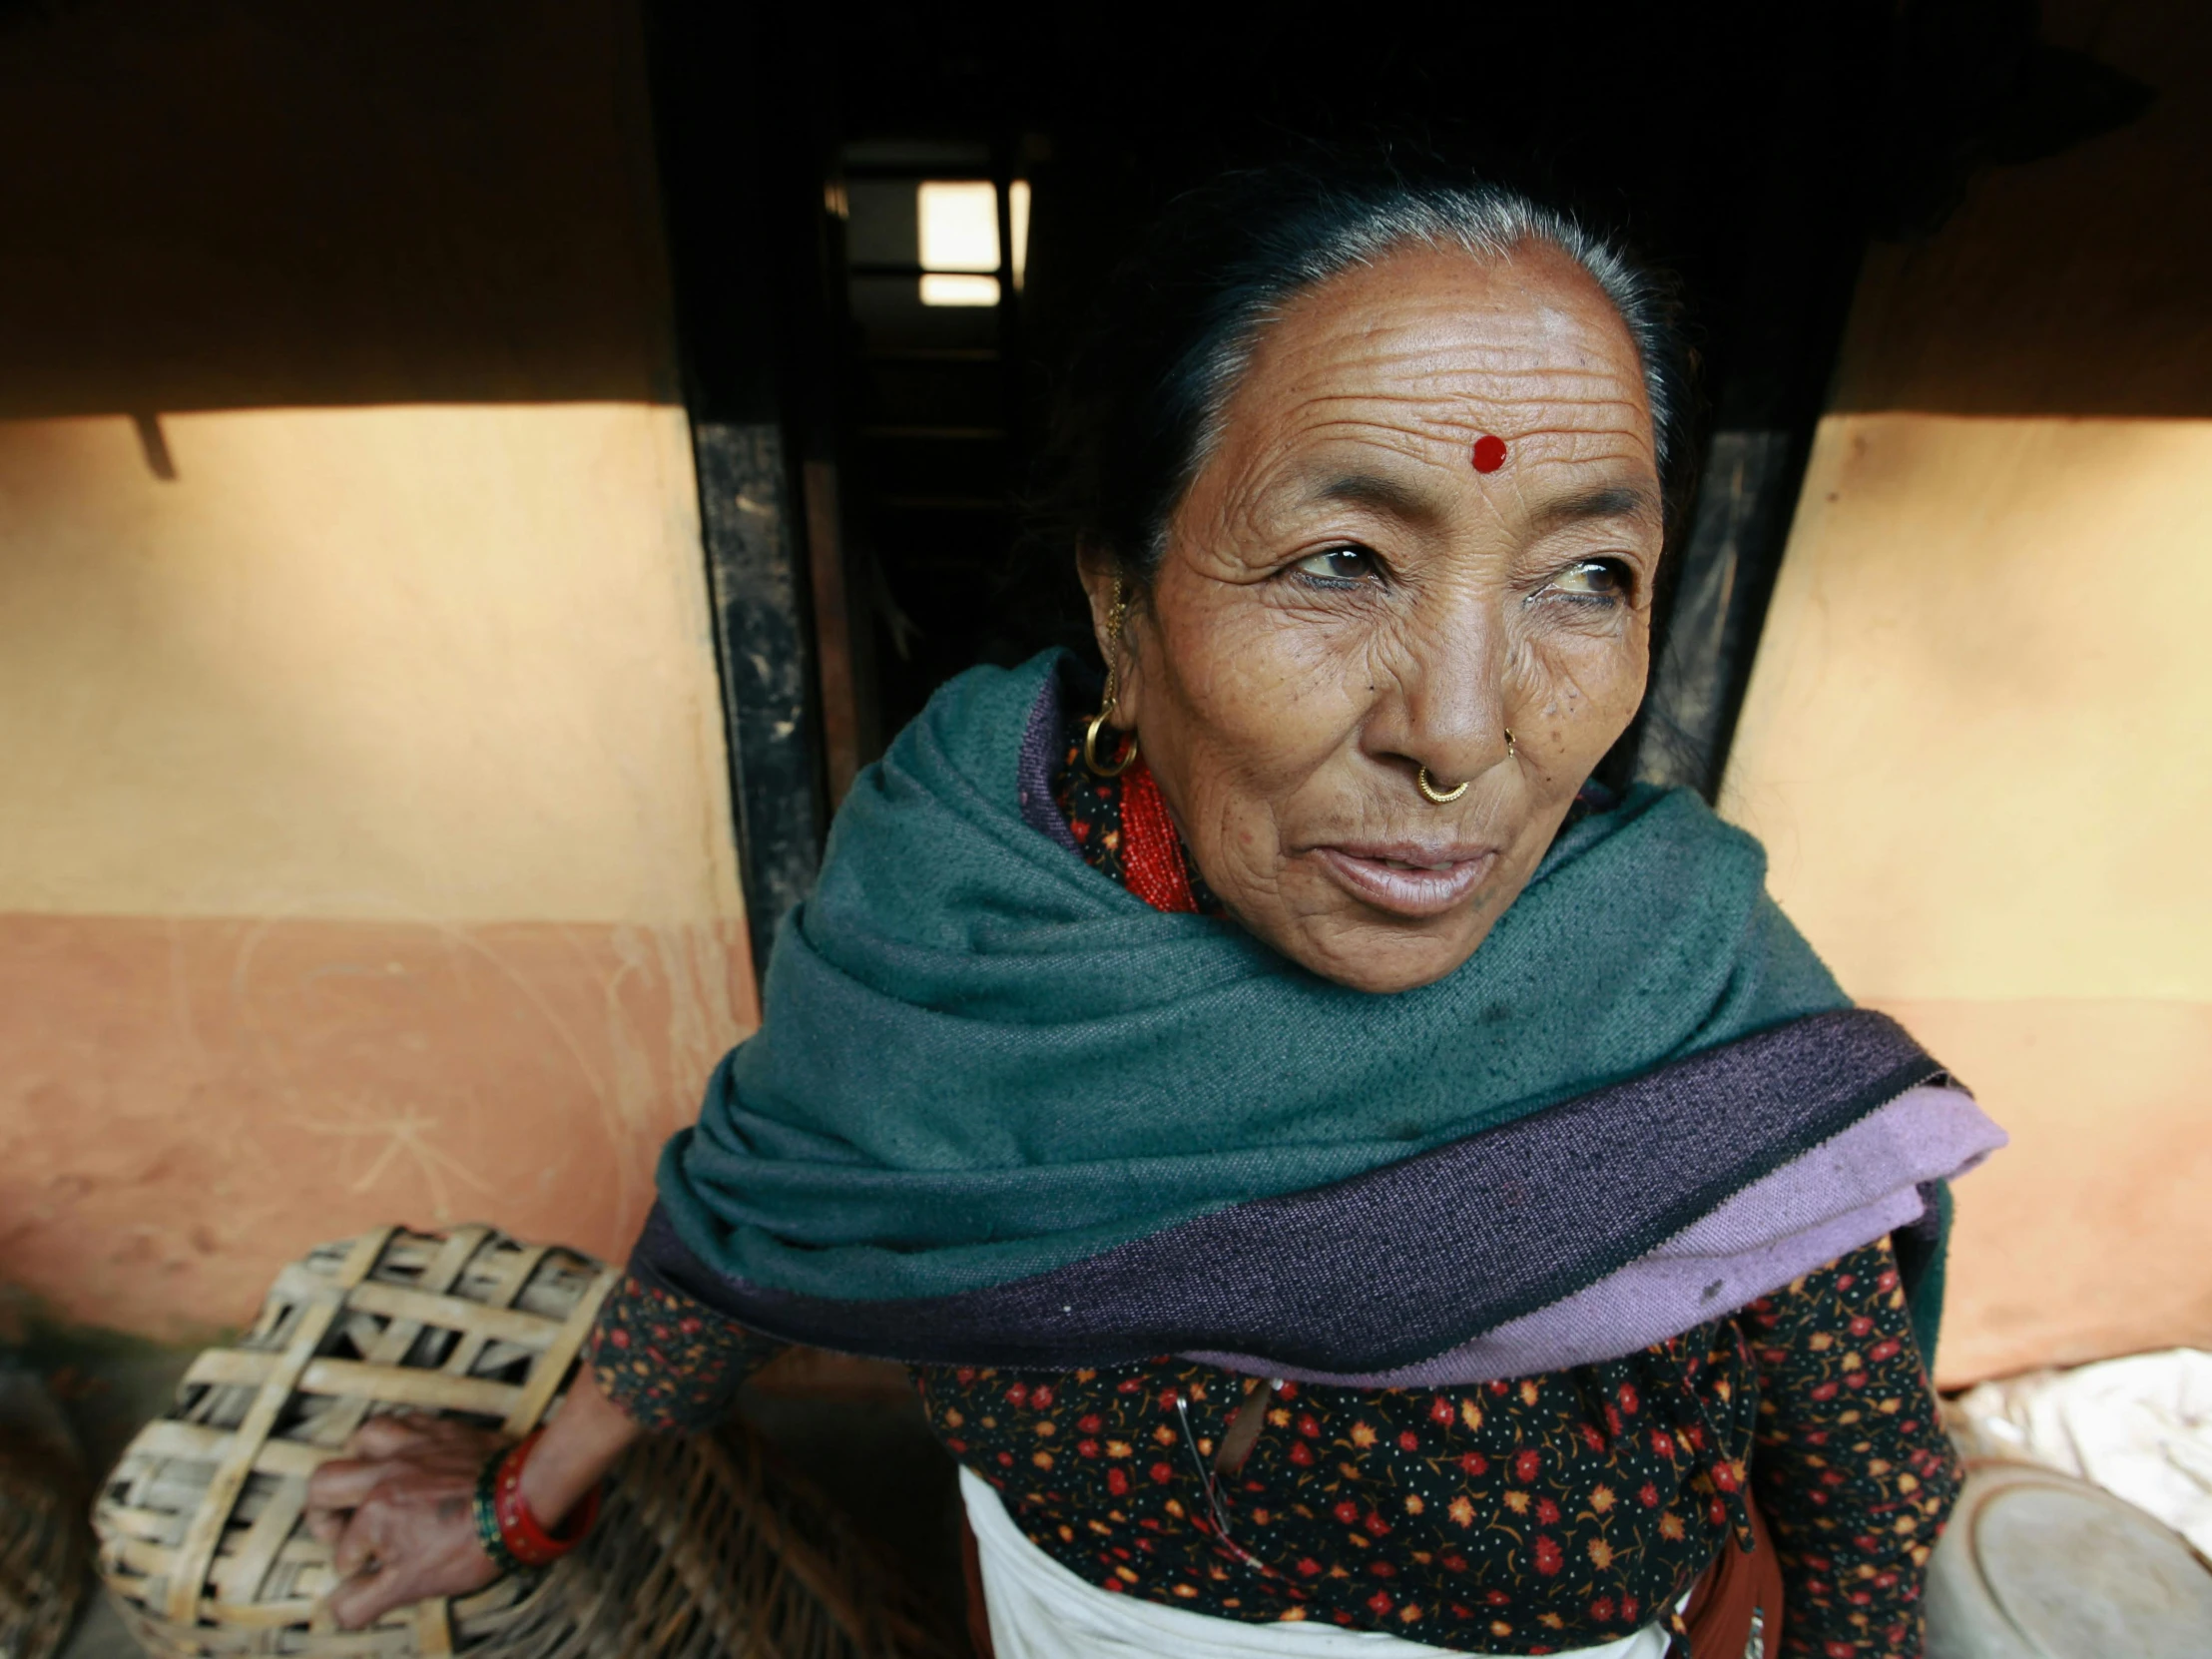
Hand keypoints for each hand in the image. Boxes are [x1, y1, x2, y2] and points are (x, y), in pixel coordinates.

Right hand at [304, 1414, 504, 1628]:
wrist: (528, 1496)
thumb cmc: (473, 1543)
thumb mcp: (413, 1585)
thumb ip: (364, 1600)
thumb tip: (336, 1606)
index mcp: (374, 1513)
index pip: (342, 1548)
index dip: (353, 1568)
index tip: (372, 1573)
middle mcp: (385, 1473)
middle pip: (324, 1483)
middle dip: (322, 1512)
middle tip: (342, 1528)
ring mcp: (414, 1445)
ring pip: (364, 1437)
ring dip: (359, 1461)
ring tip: (371, 1482)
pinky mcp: (443, 1429)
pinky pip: (406, 1420)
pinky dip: (399, 1437)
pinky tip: (408, 1454)